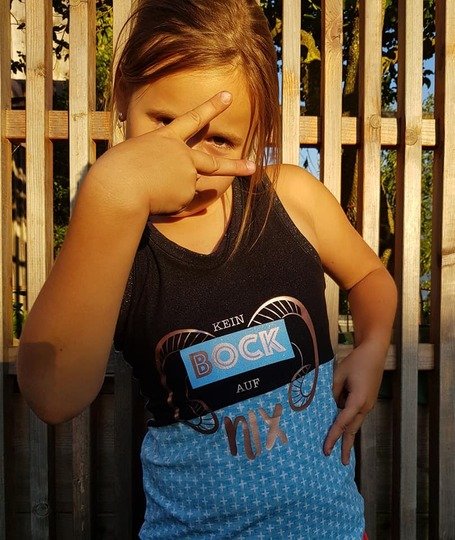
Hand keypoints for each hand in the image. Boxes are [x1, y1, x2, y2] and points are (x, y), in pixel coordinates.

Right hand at [93, 92, 254, 215]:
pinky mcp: (185, 196)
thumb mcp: (132, 154)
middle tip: (252, 166)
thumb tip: (161, 178)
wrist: (121, 187)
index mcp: (166, 138)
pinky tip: (151, 202)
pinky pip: (177, 204)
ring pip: (187, 188)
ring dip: (172, 193)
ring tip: (155, 192)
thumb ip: (152, 162)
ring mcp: (187, 176)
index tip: (228, 96)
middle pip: (214, 162)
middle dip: (235, 166)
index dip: (212, 107)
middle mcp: (182, 155)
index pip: (192, 119)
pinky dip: (165, 205)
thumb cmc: (115, 169)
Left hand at [323, 342, 385, 464]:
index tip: (326, 449)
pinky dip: (348, 423)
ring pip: (355, 423)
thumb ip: (332, 392)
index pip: (342, 423)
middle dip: (346, 446)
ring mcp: (367, 404)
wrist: (374, 353)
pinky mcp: (367, 400)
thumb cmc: (356, 361)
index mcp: (358, 400)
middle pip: (353, 430)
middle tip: (340, 462)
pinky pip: (355, 415)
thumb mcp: (338, 375)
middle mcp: (365, 406)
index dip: (333, 436)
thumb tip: (326, 405)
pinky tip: (340, 428)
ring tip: (339, 450)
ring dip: (347, 435)